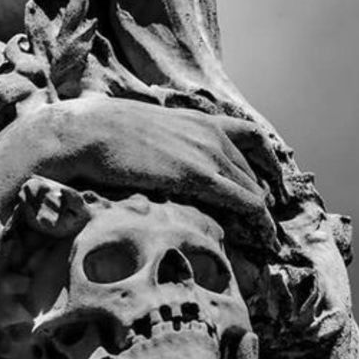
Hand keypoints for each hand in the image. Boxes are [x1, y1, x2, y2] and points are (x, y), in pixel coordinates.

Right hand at [41, 96, 278, 248]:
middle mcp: (212, 134)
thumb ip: (164, 144)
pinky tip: (263, 238)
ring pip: (254, 188)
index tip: (268, 187)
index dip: (264, 166)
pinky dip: (259, 221)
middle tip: (266, 223)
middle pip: (254, 170)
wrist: (90, 131)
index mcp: (200, 120)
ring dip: (263, 215)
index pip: (250, 141)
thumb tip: (156, 162)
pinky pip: (244, 201)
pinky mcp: (199, 176)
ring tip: (267, 238)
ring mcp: (208, 154)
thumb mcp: (146, 131)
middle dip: (265, 196)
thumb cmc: (106, 134)